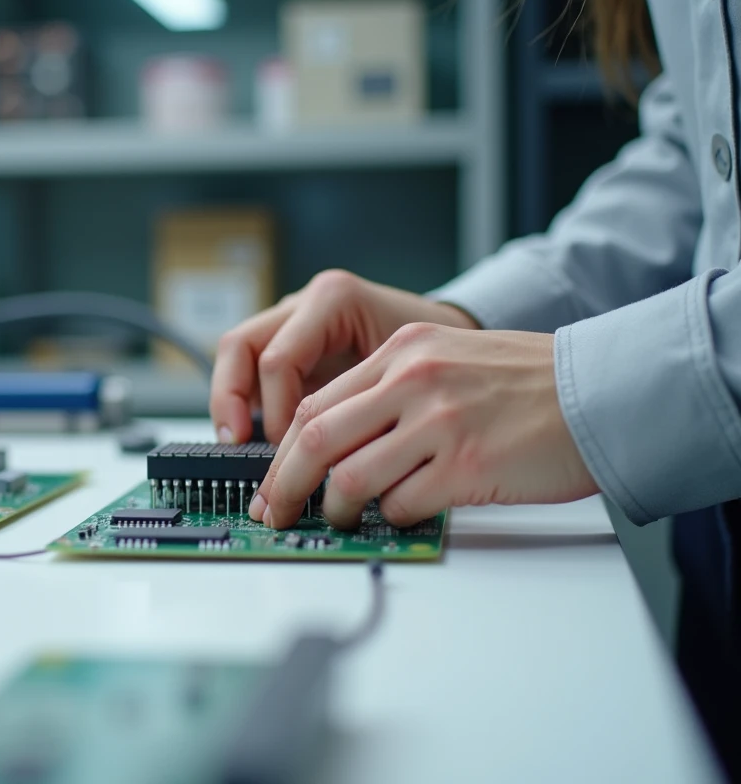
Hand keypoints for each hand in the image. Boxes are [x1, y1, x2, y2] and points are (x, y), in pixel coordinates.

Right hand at [210, 270, 478, 444]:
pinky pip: (251, 371)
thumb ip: (368, 406)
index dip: (277, 411)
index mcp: (334, 301)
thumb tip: (335, 466)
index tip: (292, 451)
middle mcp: (303, 305)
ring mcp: (291, 323)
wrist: (454, 337)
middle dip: (230, 399)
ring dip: (230, 402)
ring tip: (237, 443)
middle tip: (236, 441)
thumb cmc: (438, 356)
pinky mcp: (289, 345)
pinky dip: (248, 404)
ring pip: (236, 355)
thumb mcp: (408, 375)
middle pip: (240, 345)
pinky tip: (258, 439)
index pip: (279, 359)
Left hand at [247, 323, 599, 529]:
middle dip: (283, 486)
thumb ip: (390, 388)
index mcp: (402, 352)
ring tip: (341, 519)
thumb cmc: (528, 382)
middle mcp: (414, 380)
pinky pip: (402, 503)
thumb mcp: (447, 357)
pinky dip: (391, 516)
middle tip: (275, 513)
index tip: (268, 481)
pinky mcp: (468, 465)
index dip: (281, 452)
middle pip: (316, 440)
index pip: (314, 404)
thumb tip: (332, 442)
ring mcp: (440, 423)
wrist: (601, 390)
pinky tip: (403, 512)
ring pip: (351, 477)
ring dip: (336, 509)